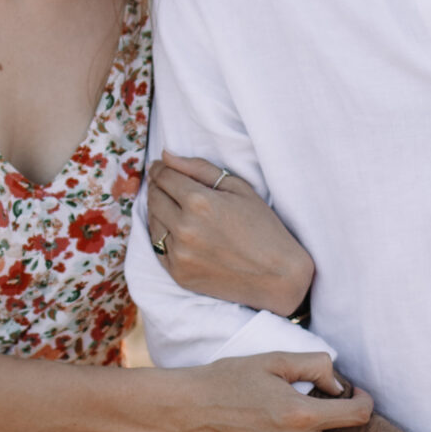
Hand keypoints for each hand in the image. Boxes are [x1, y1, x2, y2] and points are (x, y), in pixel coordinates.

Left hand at [148, 151, 312, 316]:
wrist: (277, 276)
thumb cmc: (263, 227)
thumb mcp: (238, 188)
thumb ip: (199, 168)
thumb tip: (166, 155)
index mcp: (200, 202)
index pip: (164, 176)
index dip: (161, 168)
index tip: (162, 166)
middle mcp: (184, 228)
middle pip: (154, 197)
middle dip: (157, 186)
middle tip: (166, 183)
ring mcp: (179, 254)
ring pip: (153, 221)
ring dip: (157, 209)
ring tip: (172, 205)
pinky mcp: (178, 274)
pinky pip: (157, 247)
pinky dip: (162, 234)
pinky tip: (176, 229)